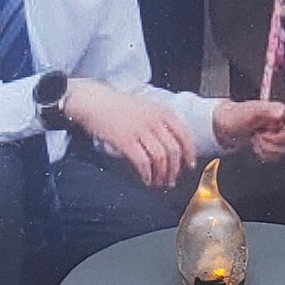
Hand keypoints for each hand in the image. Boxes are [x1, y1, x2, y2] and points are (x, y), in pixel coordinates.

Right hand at [60, 80, 194, 188]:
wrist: (95, 101)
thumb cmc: (119, 107)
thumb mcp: (146, 108)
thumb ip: (161, 122)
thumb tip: (173, 146)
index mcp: (162, 111)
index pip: (184, 134)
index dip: (189, 153)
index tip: (188, 165)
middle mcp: (154, 120)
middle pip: (173, 150)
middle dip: (175, 169)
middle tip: (171, 180)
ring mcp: (140, 130)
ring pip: (160, 158)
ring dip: (161, 175)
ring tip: (158, 183)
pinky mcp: (126, 140)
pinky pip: (143, 162)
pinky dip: (147, 175)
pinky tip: (146, 180)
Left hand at [212, 98, 284, 164]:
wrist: (225, 129)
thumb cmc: (235, 117)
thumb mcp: (250, 111)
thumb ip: (266, 111)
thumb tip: (282, 112)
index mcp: (278, 112)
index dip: (279, 134)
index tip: (265, 132)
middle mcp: (279, 123)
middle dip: (270, 141)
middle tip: (257, 136)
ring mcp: (276, 136)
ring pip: (281, 150)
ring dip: (264, 148)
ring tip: (254, 140)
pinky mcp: (271, 147)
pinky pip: (275, 157)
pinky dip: (263, 154)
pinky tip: (256, 147)